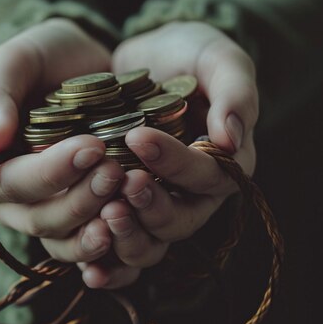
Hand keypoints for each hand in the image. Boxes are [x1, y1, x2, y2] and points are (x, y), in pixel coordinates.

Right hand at [0, 18, 122, 266]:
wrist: (82, 65)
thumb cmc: (41, 60)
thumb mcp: (12, 63)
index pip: (10, 184)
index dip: (50, 172)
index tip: (91, 146)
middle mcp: (14, 201)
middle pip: (41, 220)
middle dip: (80, 201)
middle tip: (116, 171)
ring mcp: (50, 213)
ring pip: (66, 242)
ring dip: (97, 232)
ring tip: (127, 206)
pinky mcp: (84, 217)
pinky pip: (93, 249)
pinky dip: (112, 249)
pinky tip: (134, 233)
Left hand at [80, 21, 257, 287]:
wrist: (152, 59)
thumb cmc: (192, 54)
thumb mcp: (219, 59)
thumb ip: (234, 92)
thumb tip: (231, 139)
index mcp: (225, 164)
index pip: (207, 176)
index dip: (176, 164)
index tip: (139, 136)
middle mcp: (194, 194)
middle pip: (179, 221)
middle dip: (149, 209)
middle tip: (118, 186)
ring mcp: (159, 204)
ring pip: (151, 243)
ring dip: (127, 238)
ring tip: (99, 218)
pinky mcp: (126, 207)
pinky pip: (120, 247)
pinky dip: (107, 261)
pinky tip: (88, 268)